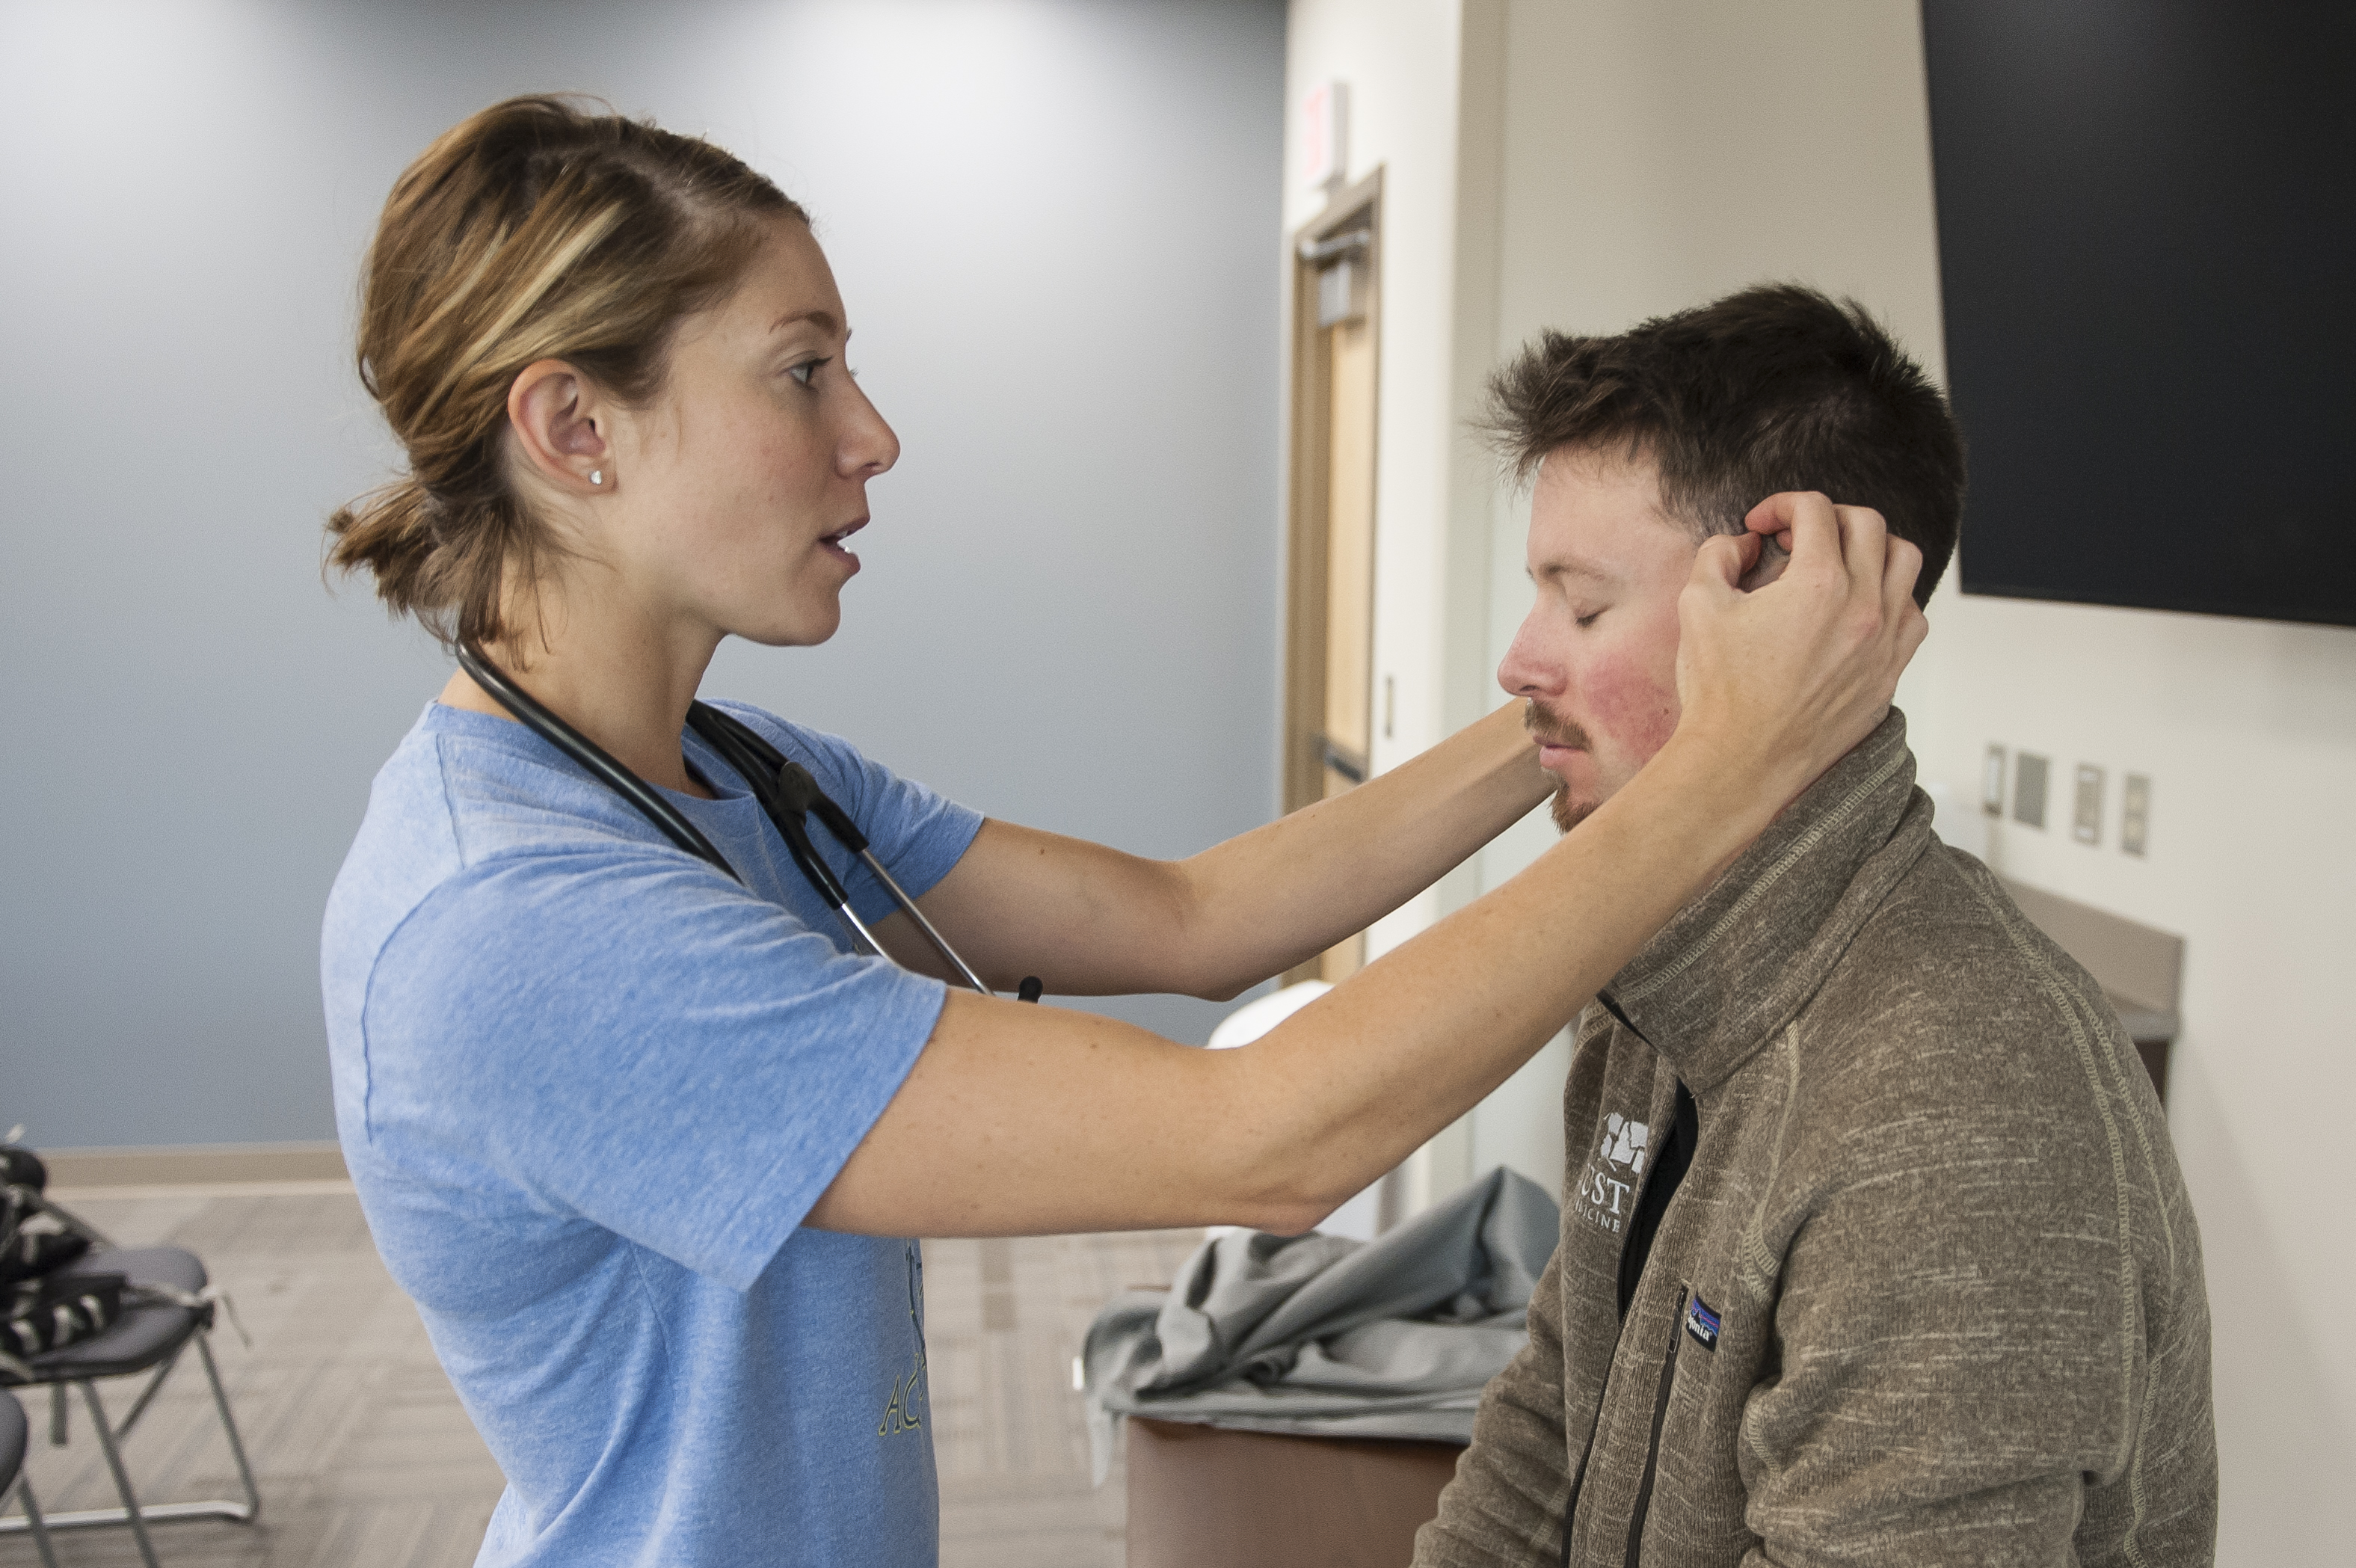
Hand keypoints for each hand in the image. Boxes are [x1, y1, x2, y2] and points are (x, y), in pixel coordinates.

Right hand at [1669, 492, 1925, 804]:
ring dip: (1869, 550)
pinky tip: (1855, 609)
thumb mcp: (1697, 605)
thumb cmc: (1719, 690)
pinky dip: (1889, 597)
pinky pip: (1912, 614)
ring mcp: (1885, 641)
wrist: (1742, 760)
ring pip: (1903, 562)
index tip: (1761, 525)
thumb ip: (1719, 554)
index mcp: (1818, 583)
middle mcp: (1864, 606)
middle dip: (1827, 518)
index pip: (1816, 509)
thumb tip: (1744, 544)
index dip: (1782, 505)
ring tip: (1835, 565)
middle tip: (1796, 537)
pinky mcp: (1890, 672)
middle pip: (1867, 524)